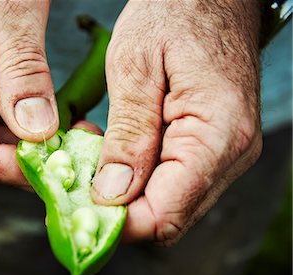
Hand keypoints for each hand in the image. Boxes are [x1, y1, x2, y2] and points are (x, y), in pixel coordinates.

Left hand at [91, 0, 262, 245]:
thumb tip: (111, 194)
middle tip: (73, 184)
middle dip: (116, 212)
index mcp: (217, 135)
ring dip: (124, 195)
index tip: (73, 206)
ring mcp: (225, 154)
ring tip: (89, 163)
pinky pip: (172, 183)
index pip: (164, 216)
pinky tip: (113, 154)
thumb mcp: (135, 65)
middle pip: (167, 220)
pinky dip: (138, 178)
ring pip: (168, 206)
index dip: (116, 223)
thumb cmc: (176, 13)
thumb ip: (129, 133)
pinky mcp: (212, 148)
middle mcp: (231, 155)